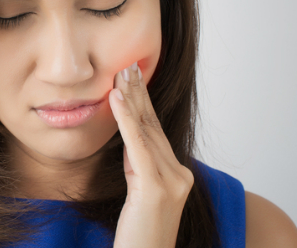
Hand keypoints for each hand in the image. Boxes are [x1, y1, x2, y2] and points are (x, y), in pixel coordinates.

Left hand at [109, 62, 193, 247]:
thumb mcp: (140, 195)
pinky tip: (116, 99)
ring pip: (146, 132)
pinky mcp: (156, 189)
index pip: (156, 132)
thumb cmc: (139, 238)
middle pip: (153, 127)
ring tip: (120, 74)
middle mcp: (180, 175)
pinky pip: (138, 146)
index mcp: (177, 175)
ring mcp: (172, 182)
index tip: (134, 78)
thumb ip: (140, 168)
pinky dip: (125, 119)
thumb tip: (129, 141)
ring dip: (131, 99)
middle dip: (139, 94)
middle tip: (128, 65)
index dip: (144, 104)